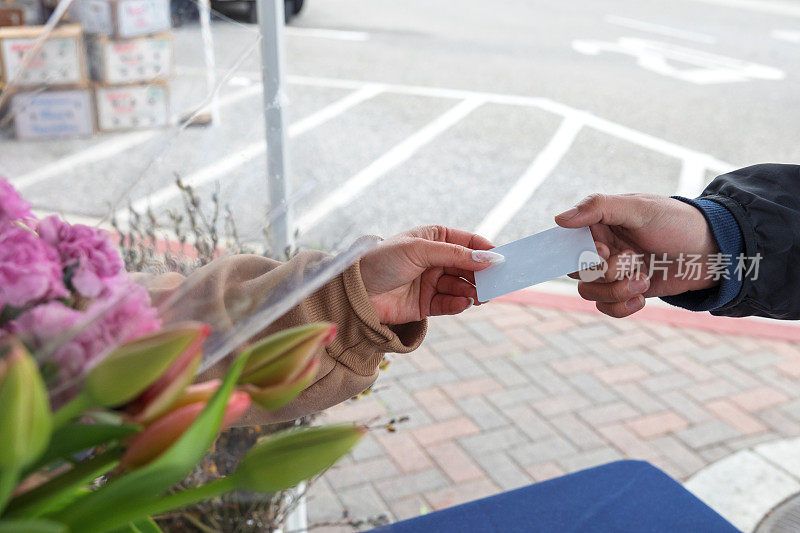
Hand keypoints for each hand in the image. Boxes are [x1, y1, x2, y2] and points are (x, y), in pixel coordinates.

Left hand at [359, 225, 502, 324]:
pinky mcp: (426, 304)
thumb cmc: (383, 261)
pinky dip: (459, 304)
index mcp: (434, 238)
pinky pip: (450, 304)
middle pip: (469, 266)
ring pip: (462, 286)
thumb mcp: (420, 250)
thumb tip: (489, 258)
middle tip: (498, 283)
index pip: (468, 241)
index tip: (503, 259)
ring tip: (481, 295)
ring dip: (473, 290)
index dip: (486, 250)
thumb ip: (455, 254)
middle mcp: (435, 259)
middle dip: (483, 274)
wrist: (355, 290)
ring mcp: (431, 282)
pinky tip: (464, 303)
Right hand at [555, 193, 718, 317]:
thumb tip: (559, 219)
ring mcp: (614, 272)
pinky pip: (607, 308)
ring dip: (615, 290)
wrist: (714, 251)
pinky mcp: (627, 291)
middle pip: (577, 271)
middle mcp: (603, 248)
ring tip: (643, 280)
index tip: (605, 251)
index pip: (570, 242)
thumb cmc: (678, 223)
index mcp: (600, 224)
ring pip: (590, 292)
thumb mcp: (640, 209)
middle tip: (632, 260)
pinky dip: (621, 306)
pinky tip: (642, 297)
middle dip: (604, 272)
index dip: (582, 253)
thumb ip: (599, 208)